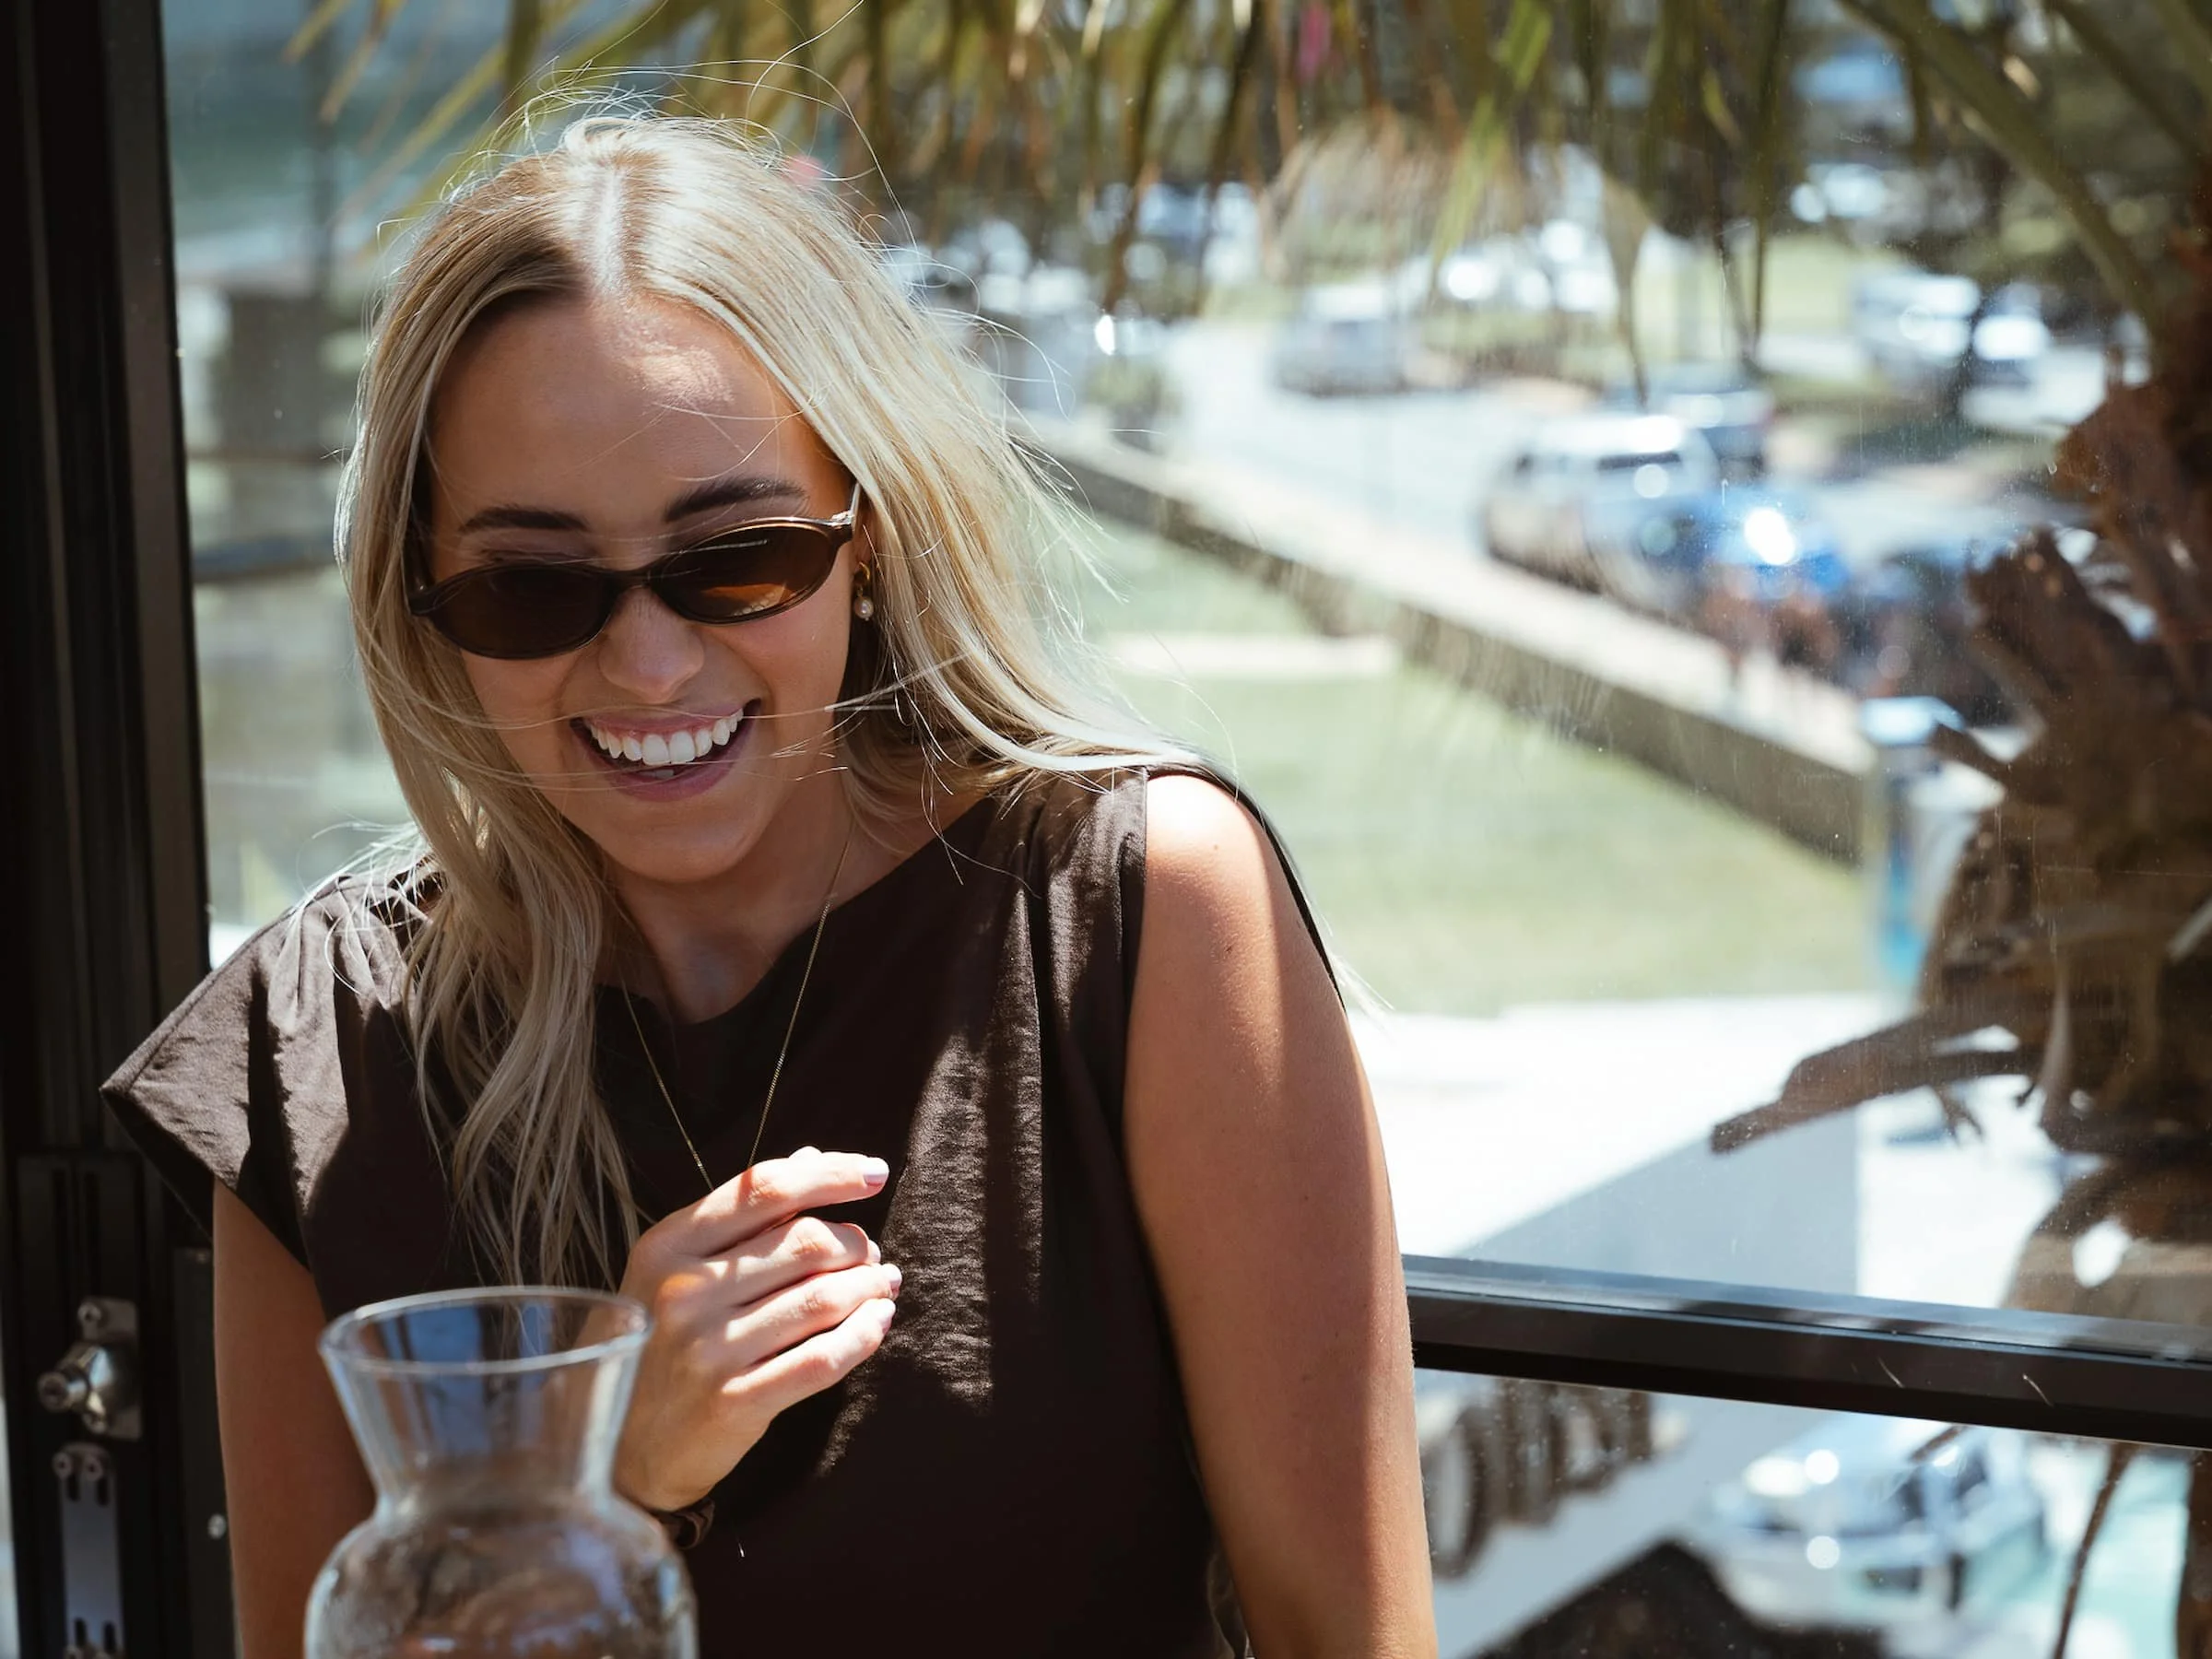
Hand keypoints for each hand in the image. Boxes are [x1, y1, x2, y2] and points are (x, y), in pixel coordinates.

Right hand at [613, 1147, 900, 1510]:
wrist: (620, 1444)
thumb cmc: (661, 1339)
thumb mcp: (680, 1267)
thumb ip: (745, 1214)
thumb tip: (813, 1157)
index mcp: (667, 1246)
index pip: (765, 1189)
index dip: (831, 1176)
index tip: (875, 1173)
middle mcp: (682, 1293)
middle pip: (805, 1242)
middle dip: (855, 1243)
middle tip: (872, 1254)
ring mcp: (706, 1350)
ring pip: (821, 1300)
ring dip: (868, 1287)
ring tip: (883, 1284)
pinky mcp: (732, 1402)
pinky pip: (821, 1360)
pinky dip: (863, 1336)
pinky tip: (878, 1323)